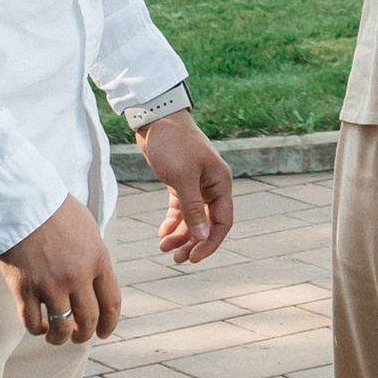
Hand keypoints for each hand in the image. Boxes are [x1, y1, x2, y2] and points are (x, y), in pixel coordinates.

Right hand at [0, 197, 120, 344]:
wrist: (19, 200)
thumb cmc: (54, 209)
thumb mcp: (88, 229)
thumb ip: (95, 257)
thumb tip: (97, 280)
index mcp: (98, 259)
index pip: (111, 303)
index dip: (110, 324)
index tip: (104, 333)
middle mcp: (77, 276)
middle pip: (89, 321)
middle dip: (85, 335)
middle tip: (79, 337)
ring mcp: (50, 284)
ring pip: (61, 328)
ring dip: (60, 338)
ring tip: (55, 337)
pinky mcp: (23, 288)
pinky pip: (31, 322)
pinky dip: (36, 329)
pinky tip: (37, 326)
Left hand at [139, 113, 233, 266]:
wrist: (155, 118)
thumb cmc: (172, 143)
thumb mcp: (182, 178)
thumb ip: (193, 208)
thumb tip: (203, 237)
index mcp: (220, 183)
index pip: (222, 222)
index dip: (210, 242)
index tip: (194, 258)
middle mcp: (212, 185)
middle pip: (207, 223)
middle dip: (193, 242)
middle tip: (176, 260)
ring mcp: (196, 184)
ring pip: (193, 218)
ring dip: (181, 235)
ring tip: (164, 249)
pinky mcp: (180, 181)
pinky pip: (180, 208)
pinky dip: (172, 222)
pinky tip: (162, 234)